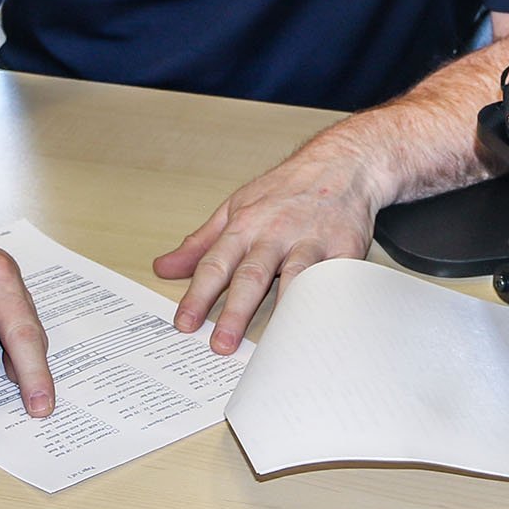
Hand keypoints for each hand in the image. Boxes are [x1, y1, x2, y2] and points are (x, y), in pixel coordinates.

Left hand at [155, 137, 381, 352]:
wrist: (340, 163)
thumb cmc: (285, 189)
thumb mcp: (235, 208)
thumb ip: (200, 243)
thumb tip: (163, 268)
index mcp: (244, 225)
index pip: (214, 264)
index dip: (198, 296)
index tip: (184, 324)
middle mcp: (276, 233)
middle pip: (252, 275)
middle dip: (235, 312)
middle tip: (221, 344)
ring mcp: (311, 241)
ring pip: (294, 278)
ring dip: (282, 312)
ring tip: (273, 346)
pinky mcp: (345, 249)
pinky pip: (335, 279)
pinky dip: (328, 301)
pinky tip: (320, 324)